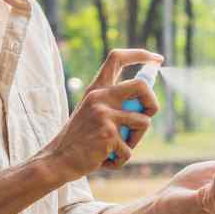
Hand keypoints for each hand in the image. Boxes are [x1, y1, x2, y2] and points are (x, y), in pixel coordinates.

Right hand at [33, 49, 162, 182]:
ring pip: (144, 122)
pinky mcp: (108, 134)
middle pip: (142, 85)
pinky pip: (129, 150)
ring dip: (135, 140)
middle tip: (148, 116)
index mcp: (96, 89)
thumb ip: (114, 103)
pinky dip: (120, 159)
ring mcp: (104, 114)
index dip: (140, 54)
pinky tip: (104, 159)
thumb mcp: (93, 112)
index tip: (157, 59)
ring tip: (116, 147)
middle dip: (153, 102)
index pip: (117, 58)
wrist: (57, 159)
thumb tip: (148, 100)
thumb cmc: (80, 139)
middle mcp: (100, 97)